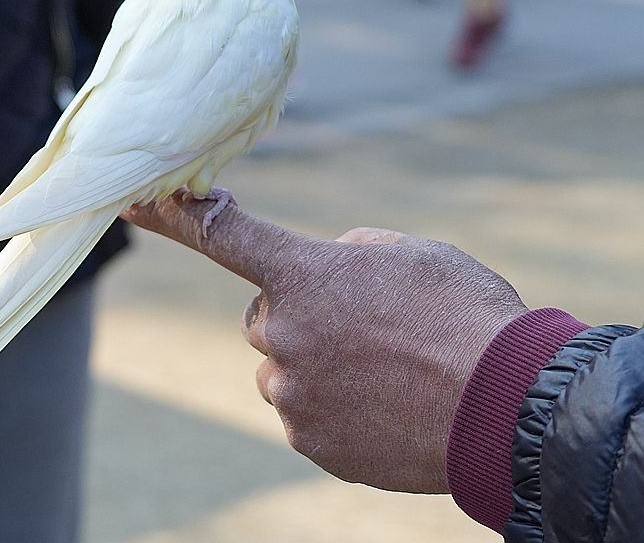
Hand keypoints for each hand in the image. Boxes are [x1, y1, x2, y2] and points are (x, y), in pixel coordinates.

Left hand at [122, 193, 527, 492]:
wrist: (508, 408)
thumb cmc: (463, 315)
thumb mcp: (407, 253)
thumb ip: (345, 254)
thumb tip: (323, 271)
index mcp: (303, 275)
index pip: (221, 234)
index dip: (174, 215)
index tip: (135, 201)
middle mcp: (283, 334)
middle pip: (262, 318)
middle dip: (296, 318)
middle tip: (360, 327)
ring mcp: (294, 394)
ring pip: (281, 371)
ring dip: (314, 366)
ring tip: (382, 370)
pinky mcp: (311, 442)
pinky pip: (304, 416)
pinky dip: (332, 409)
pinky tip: (382, 405)